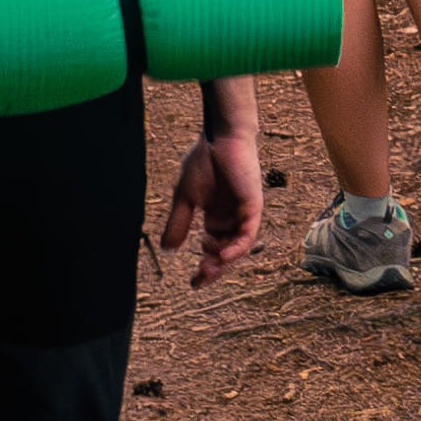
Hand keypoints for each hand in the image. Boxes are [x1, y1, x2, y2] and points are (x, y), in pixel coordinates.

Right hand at [160, 117, 266, 280]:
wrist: (218, 137)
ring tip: (208, 269)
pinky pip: (249, 233)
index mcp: (218, 217)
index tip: (193, 282)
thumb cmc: (204, 161)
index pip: (214, 249)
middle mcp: (233, 218)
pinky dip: (237, 247)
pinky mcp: (253, 206)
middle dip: (214, 269)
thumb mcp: (185, 198)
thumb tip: (167, 249)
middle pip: (227, 252)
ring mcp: (244, 213)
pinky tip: (222, 256)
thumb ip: (179, 222)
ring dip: (225, 262)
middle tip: (200, 280)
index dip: (206, 267)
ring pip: (239, 247)